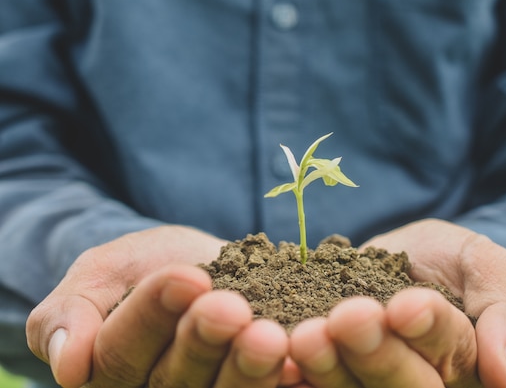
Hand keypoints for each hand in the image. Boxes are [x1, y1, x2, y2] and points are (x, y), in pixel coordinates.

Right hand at [26, 225, 289, 387]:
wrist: (191, 266)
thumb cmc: (138, 269)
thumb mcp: (99, 274)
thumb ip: (70, 313)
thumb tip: (68, 367)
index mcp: (108, 374)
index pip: (121, 350)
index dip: (153, 314)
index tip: (187, 277)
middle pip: (176, 378)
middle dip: (204, 340)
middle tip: (232, 308)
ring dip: (248, 368)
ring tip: (269, 337)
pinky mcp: (248, 386)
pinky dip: (284, 379)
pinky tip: (299, 363)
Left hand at [289, 219, 505, 387]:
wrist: (404, 257)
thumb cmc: (454, 262)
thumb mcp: (489, 267)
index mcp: (460, 363)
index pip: (449, 350)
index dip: (428, 330)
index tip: (406, 304)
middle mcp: (413, 379)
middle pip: (397, 381)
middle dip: (374, 352)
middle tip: (349, 318)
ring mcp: (363, 378)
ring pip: (349, 387)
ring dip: (327, 366)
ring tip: (306, 337)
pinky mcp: (324, 371)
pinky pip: (308, 380)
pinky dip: (290, 373)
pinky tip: (274, 353)